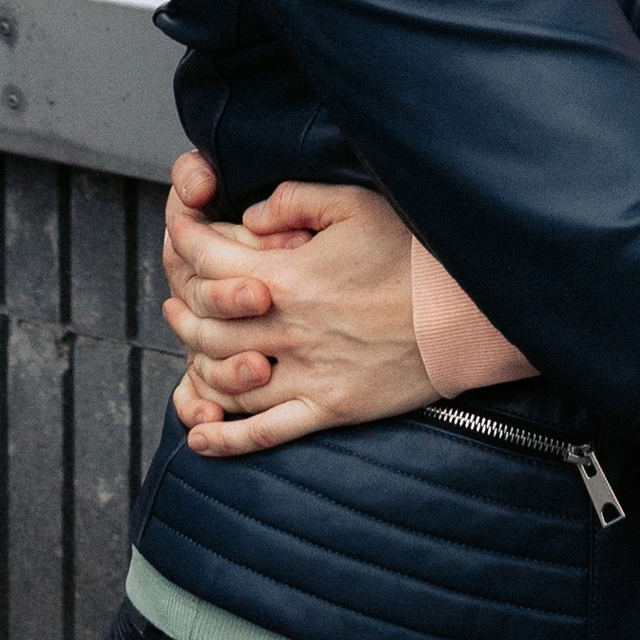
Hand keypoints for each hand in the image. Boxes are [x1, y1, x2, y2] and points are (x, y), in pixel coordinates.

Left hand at [160, 170, 433, 458]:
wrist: (463, 312)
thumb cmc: (412, 252)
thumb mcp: (355, 205)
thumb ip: (294, 201)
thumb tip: (248, 217)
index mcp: (289, 277)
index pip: (211, 262)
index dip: (187, 242)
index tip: (181, 231)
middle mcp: (288, 330)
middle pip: (206, 325)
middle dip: (182, 309)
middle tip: (176, 300)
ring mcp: (306, 375)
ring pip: (225, 379)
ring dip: (196, 366)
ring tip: (189, 352)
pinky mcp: (328, 408)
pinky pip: (263, 432)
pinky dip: (224, 438)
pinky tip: (199, 434)